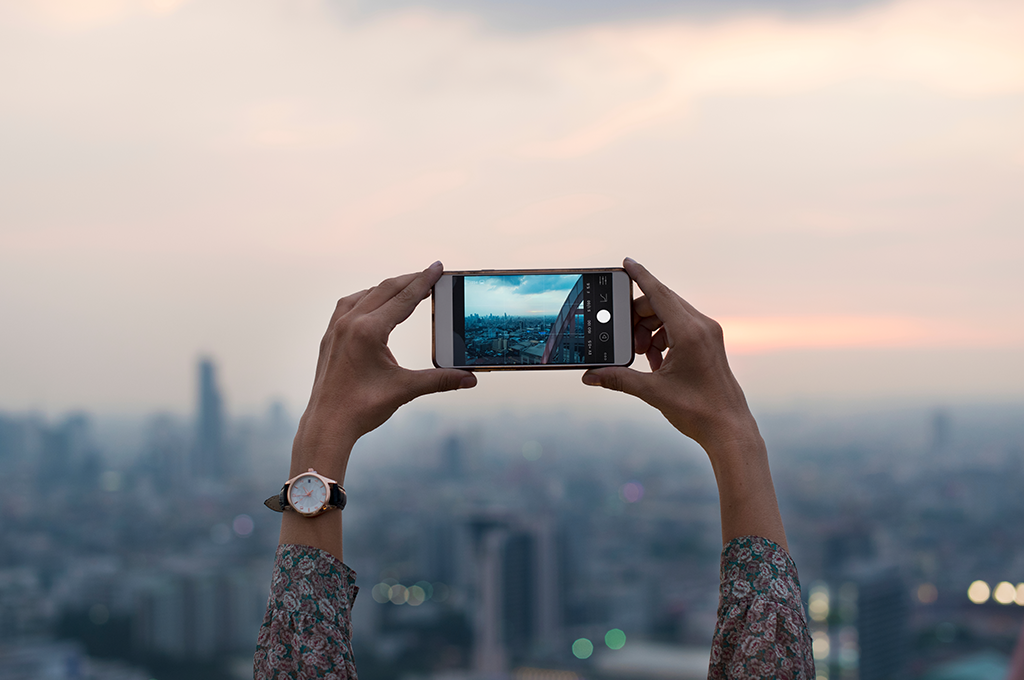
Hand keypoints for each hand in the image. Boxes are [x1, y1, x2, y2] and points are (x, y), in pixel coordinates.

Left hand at [291, 261, 475, 478]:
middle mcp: (350, 323)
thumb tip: (470, 378)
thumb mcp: (405, 390)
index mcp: (369, 331)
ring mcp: (336, 328)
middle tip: (430, 273)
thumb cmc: (362, 408)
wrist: (327, 424)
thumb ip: (440, 380)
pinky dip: (366, 298)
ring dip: (387, 288)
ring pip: (365, 294)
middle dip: (410, 280)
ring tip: (407, 287)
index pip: (403, 297)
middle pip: (385, 289)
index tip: (437, 267)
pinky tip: (374, 304)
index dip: (424, 281)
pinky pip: (348, 306)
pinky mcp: (330, 337)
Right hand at [584, 258, 786, 548]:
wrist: (729, 428)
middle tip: (624, 339)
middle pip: (661, 303)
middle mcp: (702, 326)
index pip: (659, 293)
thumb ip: (619, 379)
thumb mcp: (653, 392)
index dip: (640, 276)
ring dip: (649, 329)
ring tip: (642, 355)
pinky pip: (680, 326)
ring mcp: (709, 333)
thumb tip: (589, 377)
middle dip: (638, 316)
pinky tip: (656, 361)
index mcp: (689, 333)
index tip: (626, 262)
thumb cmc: (697, 411)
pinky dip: (663, 336)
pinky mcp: (710, 342)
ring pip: (670, 315)